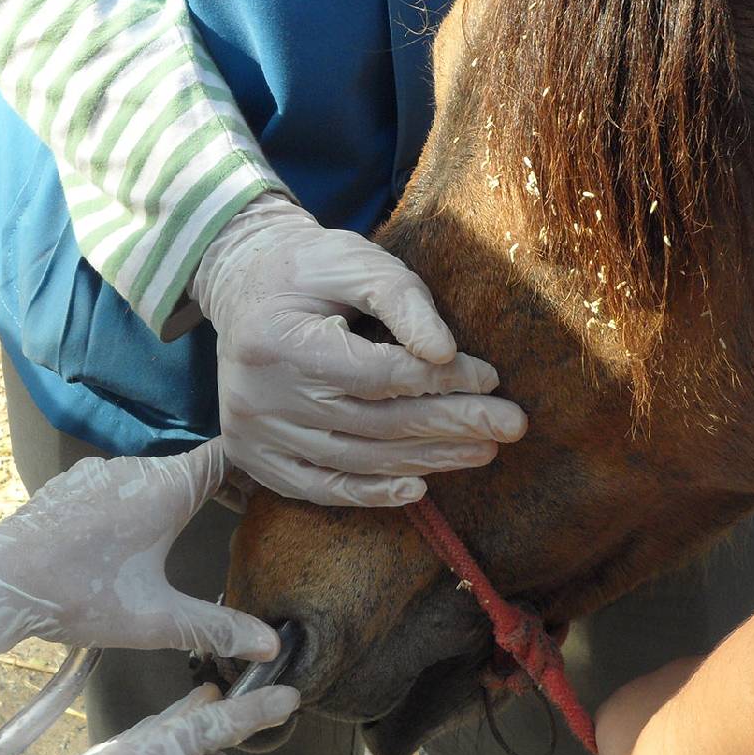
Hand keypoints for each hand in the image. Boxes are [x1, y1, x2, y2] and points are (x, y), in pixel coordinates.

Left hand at [0, 439, 276, 667]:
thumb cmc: (78, 595)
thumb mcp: (155, 620)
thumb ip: (216, 629)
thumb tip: (270, 646)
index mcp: (165, 487)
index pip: (229, 456)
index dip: (259, 467)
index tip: (278, 487)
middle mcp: (135, 467)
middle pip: (195, 466)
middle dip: (225, 488)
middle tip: (250, 516)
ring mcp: (100, 472)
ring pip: (155, 476)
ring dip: (179, 497)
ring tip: (192, 530)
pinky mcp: (72, 485)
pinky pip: (121, 484)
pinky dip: (140, 502)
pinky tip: (133, 539)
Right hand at [191, 192, 527, 506]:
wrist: (242, 285)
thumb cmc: (307, 268)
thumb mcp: (353, 260)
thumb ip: (401, 299)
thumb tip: (445, 352)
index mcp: (278, 342)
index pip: (379, 374)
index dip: (441, 379)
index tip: (492, 376)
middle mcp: (261, 397)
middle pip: (375, 423)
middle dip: (451, 425)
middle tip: (511, 425)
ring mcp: (255, 434)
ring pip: (357, 460)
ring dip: (427, 459)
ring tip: (482, 450)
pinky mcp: (256, 457)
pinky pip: (320, 488)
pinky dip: (371, 494)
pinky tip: (418, 489)